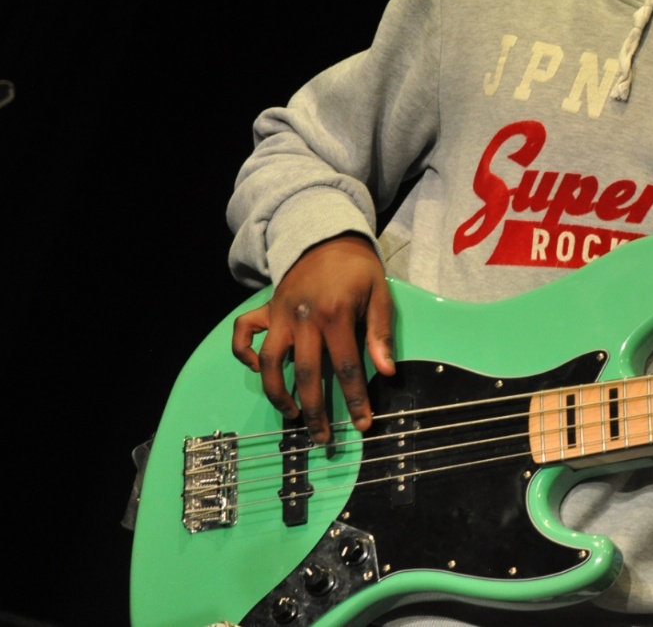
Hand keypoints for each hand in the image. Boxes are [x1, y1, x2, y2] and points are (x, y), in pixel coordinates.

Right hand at [231, 234, 395, 443]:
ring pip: (269, 362)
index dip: (354, 398)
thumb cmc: (358, 268)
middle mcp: (304, 319)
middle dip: (315, 410)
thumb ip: (380, 333)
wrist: (325, 235)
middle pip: (306, 374)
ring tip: (291, 414)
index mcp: (336, 315)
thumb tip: (387, 371)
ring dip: (277, 393)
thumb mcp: (380, 293)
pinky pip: (244, 333)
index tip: (361, 424)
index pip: (346, 367)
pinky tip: (259, 370)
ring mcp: (280, 315)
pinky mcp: (266, 309)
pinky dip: (245, 353)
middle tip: (323, 438)